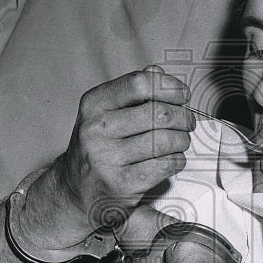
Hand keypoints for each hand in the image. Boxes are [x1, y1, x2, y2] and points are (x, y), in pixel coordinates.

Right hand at [53, 66, 194, 229]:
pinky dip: (176, 160)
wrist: (75, 190)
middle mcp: (96, 130)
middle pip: (158, 113)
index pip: (139, 84)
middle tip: (187, 122)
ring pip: (165, 140)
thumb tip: (157, 72)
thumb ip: (132, 91)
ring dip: (182, 140)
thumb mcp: (106, 113)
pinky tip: (171, 160)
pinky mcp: (121, 185)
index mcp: (94, 105)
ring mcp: (107, 159)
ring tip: (180, 141)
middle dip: (183, 116)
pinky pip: (165, 165)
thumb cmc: (99, 147)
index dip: (169, 87)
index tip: (182, 95)